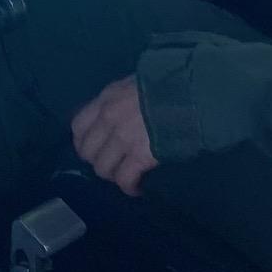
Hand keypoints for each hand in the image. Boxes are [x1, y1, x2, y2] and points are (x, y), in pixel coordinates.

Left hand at [70, 77, 159, 195]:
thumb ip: (122, 98)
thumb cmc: (170, 85)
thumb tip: (120, 113)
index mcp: (108, 98)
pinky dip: (130, 187)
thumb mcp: (137, 83)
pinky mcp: (139, 155)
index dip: (84, 142)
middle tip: (114, 165)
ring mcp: (122, 138)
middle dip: (98, 161)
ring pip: (102, 168)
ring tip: (127, 177)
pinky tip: (138, 188)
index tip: (95, 149)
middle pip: (88, 151)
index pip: (78, 125)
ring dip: (114, 176)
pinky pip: (124, 179)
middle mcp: (108, 118)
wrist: (193, 93)